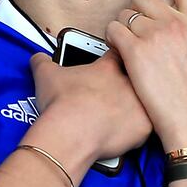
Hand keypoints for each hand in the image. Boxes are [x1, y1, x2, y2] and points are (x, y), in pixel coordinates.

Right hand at [30, 50, 151, 162]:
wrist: (71, 132)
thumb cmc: (62, 102)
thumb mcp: (46, 75)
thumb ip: (43, 61)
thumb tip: (38, 57)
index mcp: (108, 68)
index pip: (120, 53)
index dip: (118, 55)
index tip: (114, 60)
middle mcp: (128, 82)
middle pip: (138, 76)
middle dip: (130, 84)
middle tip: (118, 95)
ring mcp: (139, 104)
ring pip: (146, 101)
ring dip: (137, 106)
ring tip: (124, 116)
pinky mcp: (144, 127)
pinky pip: (148, 126)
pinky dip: (139, 130)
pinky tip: (129, 133)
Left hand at [106, 0, 186, 150]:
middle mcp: (175, 23)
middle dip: (136, 7)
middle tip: (135, 23)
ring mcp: (154, 35)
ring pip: (125, 12)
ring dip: (122, 24)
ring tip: (125, 40)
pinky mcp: (134, 50)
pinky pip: (113, 29)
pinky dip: (111, 36)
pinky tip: (117, 47)